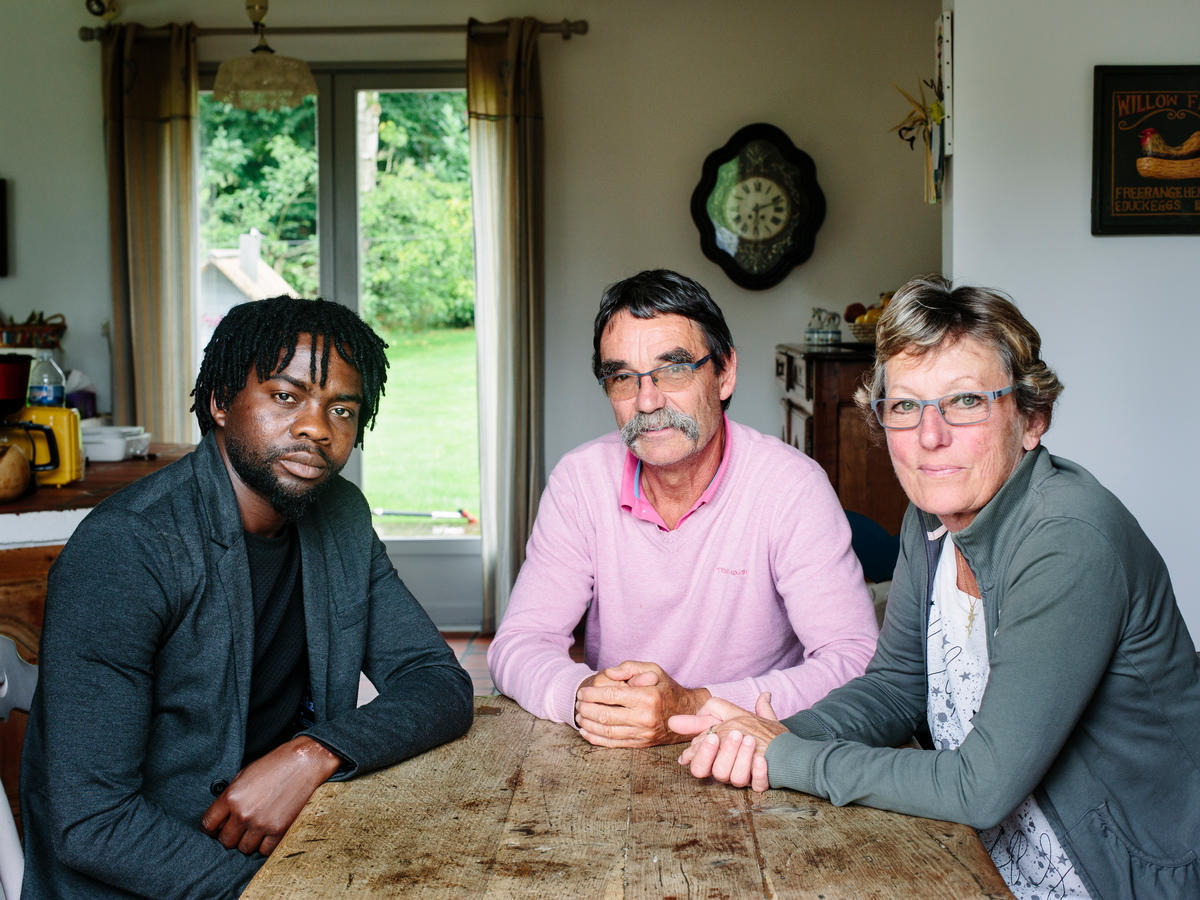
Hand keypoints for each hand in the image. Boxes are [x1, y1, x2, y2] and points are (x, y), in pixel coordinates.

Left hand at [201, 736, 341, 855]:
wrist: (304, 763)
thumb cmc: (274, 765)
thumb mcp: (243, 775)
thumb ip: (230, 797)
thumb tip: (222, 816)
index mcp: (231, 797)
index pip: (208, 825)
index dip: (211, 828)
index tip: (216, 828)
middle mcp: (244, 813)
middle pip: (225, 841)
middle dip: (229, 835)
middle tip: (238, 828)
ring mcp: (262, 824)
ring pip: (243, 848)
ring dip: (247, 841)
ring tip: (254, 829)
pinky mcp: (279, 830)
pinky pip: (263, 851)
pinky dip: (263, 845)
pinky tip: (267, 833)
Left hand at [574, 660, 711, 747]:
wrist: (686, 713)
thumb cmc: (665, 688)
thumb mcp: (653, 669)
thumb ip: (630, 667)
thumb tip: (609, 673)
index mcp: (647, 697)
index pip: (612, 695)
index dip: (593, 693)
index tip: (582, 692)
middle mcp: (645, 717)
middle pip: (606, 715)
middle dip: (586, 709)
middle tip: (577, 703)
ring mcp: (643, 733)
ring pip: (607, 732)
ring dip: (588, 725)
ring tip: (578, 716)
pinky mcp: (641, 744)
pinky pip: (614, 744)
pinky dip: (596, 739)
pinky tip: (586, 732)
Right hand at [669, 692, 784, 792]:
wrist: (788, 742)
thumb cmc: (756, 730)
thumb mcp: (732, 716)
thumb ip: (708, 714)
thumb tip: (672, 722)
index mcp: (718, 757)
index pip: (699, 764)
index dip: (702, 754)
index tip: (712, 737)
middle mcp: (729, 770)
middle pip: (717, 772)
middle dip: (724, 753)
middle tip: (735, 734)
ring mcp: (747, 778)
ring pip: (736, 778)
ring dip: (743, 758)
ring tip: (751, 740)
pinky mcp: (764, 783)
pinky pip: (758, 786)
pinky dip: (760, 774)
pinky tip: (762, 760)